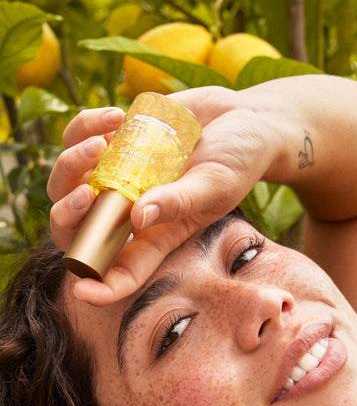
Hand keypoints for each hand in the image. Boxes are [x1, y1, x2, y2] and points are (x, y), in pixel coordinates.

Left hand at [48, 86, 278, 304]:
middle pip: (77, 229)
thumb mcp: (216, 184)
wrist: (241, 119)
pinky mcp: (114, 141)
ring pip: (67, 183)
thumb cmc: (238, 162)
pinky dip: (84, 126)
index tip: (82, 289)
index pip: (123, 271)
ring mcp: (117, 176)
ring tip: (103, 141)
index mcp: (157, 234)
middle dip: (67, 215)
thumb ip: (180, 201)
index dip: (99, 287)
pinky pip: (78, 138)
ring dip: (71, 164)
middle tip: (87, 193)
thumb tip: (138, 216)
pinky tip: (114, 117)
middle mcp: (130, 210)